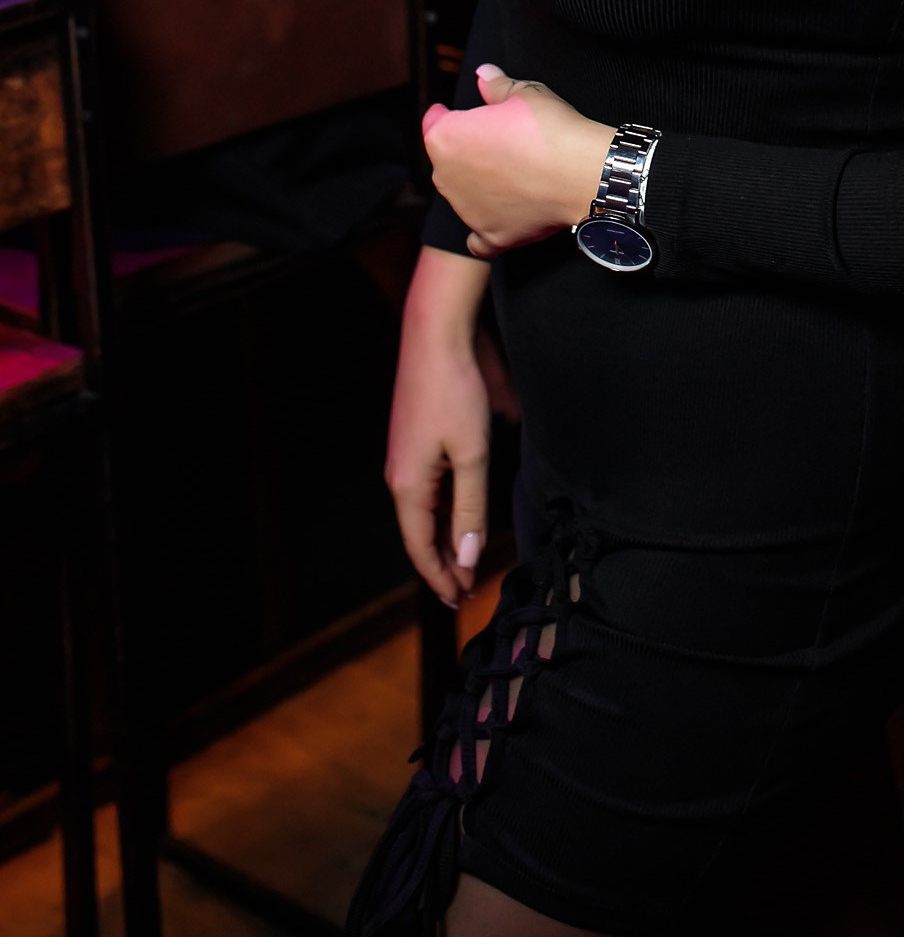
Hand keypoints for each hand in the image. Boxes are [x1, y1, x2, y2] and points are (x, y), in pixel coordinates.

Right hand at [385, 248, 491, 606]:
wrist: (435, 337)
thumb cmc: (455, 392)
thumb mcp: (472, 454)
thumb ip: (470, 508)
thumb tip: (468, 558)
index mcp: (408, 487)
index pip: (422, 549)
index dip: (442, 578)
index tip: (461, 600)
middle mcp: (399, 478)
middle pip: (420, 534)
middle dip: (444, 564)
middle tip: (468, 589)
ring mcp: (404, 459)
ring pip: (424, 513)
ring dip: (445, 538)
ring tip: (467, 561)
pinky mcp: (414, 443)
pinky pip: (427, 490)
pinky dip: (444, 512)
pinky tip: (460, 518)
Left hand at [424, 66, 614, 259]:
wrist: (581, 173)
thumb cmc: (550, 129)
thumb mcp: (524, 93)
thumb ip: (496, 85)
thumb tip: (483, 74)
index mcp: (446, 138)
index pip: (433, 122)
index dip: (444, 115)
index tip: (449, 113)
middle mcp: (447, 178)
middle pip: (447, 160)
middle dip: (465, 150)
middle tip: (498, 141)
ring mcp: (467, 211)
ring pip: (463, 196)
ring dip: (478, 186)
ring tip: (512, 173)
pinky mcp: (491, 236)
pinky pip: (479, 238)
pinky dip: (486, 230)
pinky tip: (500, 217)